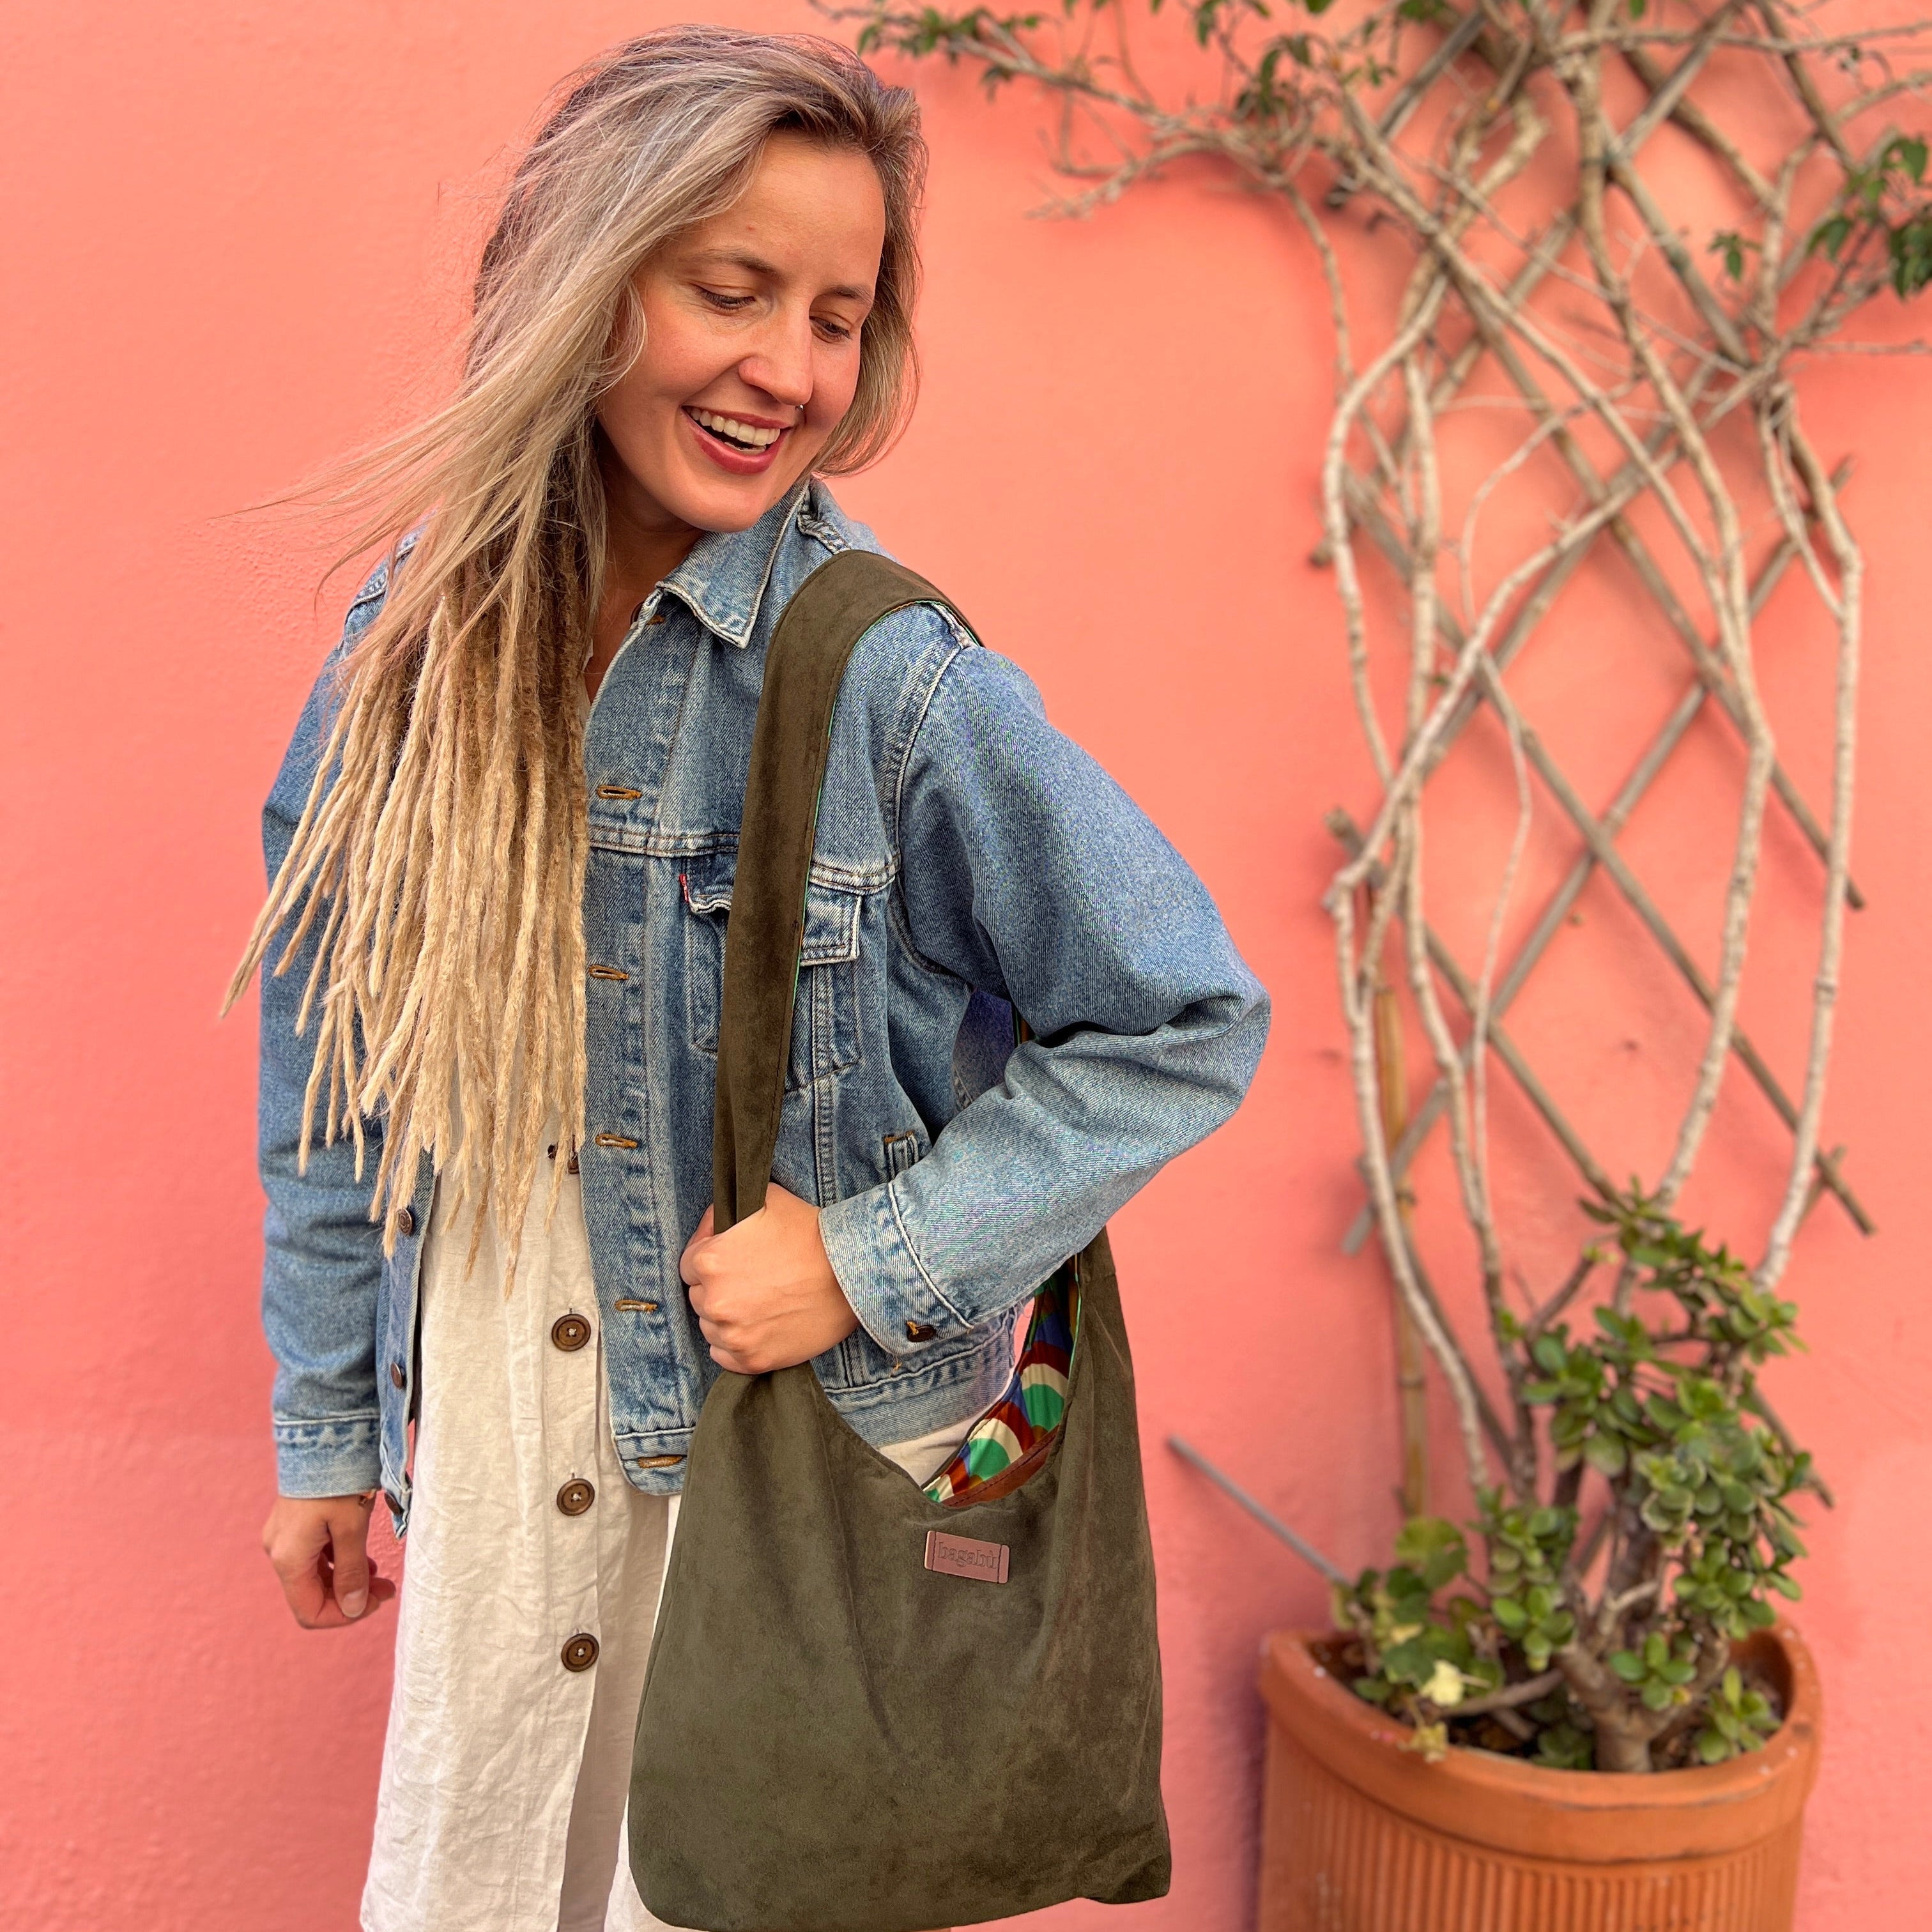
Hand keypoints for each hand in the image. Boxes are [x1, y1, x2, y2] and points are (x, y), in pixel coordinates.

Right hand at [262, 1493, 396, 1628]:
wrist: (322, 1435)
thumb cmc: (338, 1480)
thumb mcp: (352, 1527)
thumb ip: (352, 1571)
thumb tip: (355, 1609)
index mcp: (289, 1559)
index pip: (310, 1611)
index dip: (345, 1616)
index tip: (378, 1601)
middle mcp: (279, 1552)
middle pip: (313, 1595)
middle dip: (351, 1596)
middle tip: (387, 1587)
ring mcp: (284, 1537)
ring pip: (316, 1576)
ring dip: (347, 1579)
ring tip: (380, 1572)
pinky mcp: (293, 1525)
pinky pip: (314, 1556)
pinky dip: (338, 1562)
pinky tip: (362, 1556)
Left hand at [679, 1182, 860, 1373]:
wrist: (852, 1273)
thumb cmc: (810, 1234)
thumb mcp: (764, 1200)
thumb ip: (724, 1212)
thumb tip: (710, 1227)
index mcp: (709, 1261)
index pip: (688, 1265)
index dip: (710, 1259)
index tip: (731, 1259)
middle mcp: (715, 1302)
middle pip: (700, 1298)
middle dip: (719, 1288)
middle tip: (751, 1280)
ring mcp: (734, 1335)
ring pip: (711, 1328)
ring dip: (727, 1317)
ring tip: (757, 1303)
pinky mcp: (754, 1360)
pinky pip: (725, 1357)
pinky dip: (736, 1345)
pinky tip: (757, 1327)